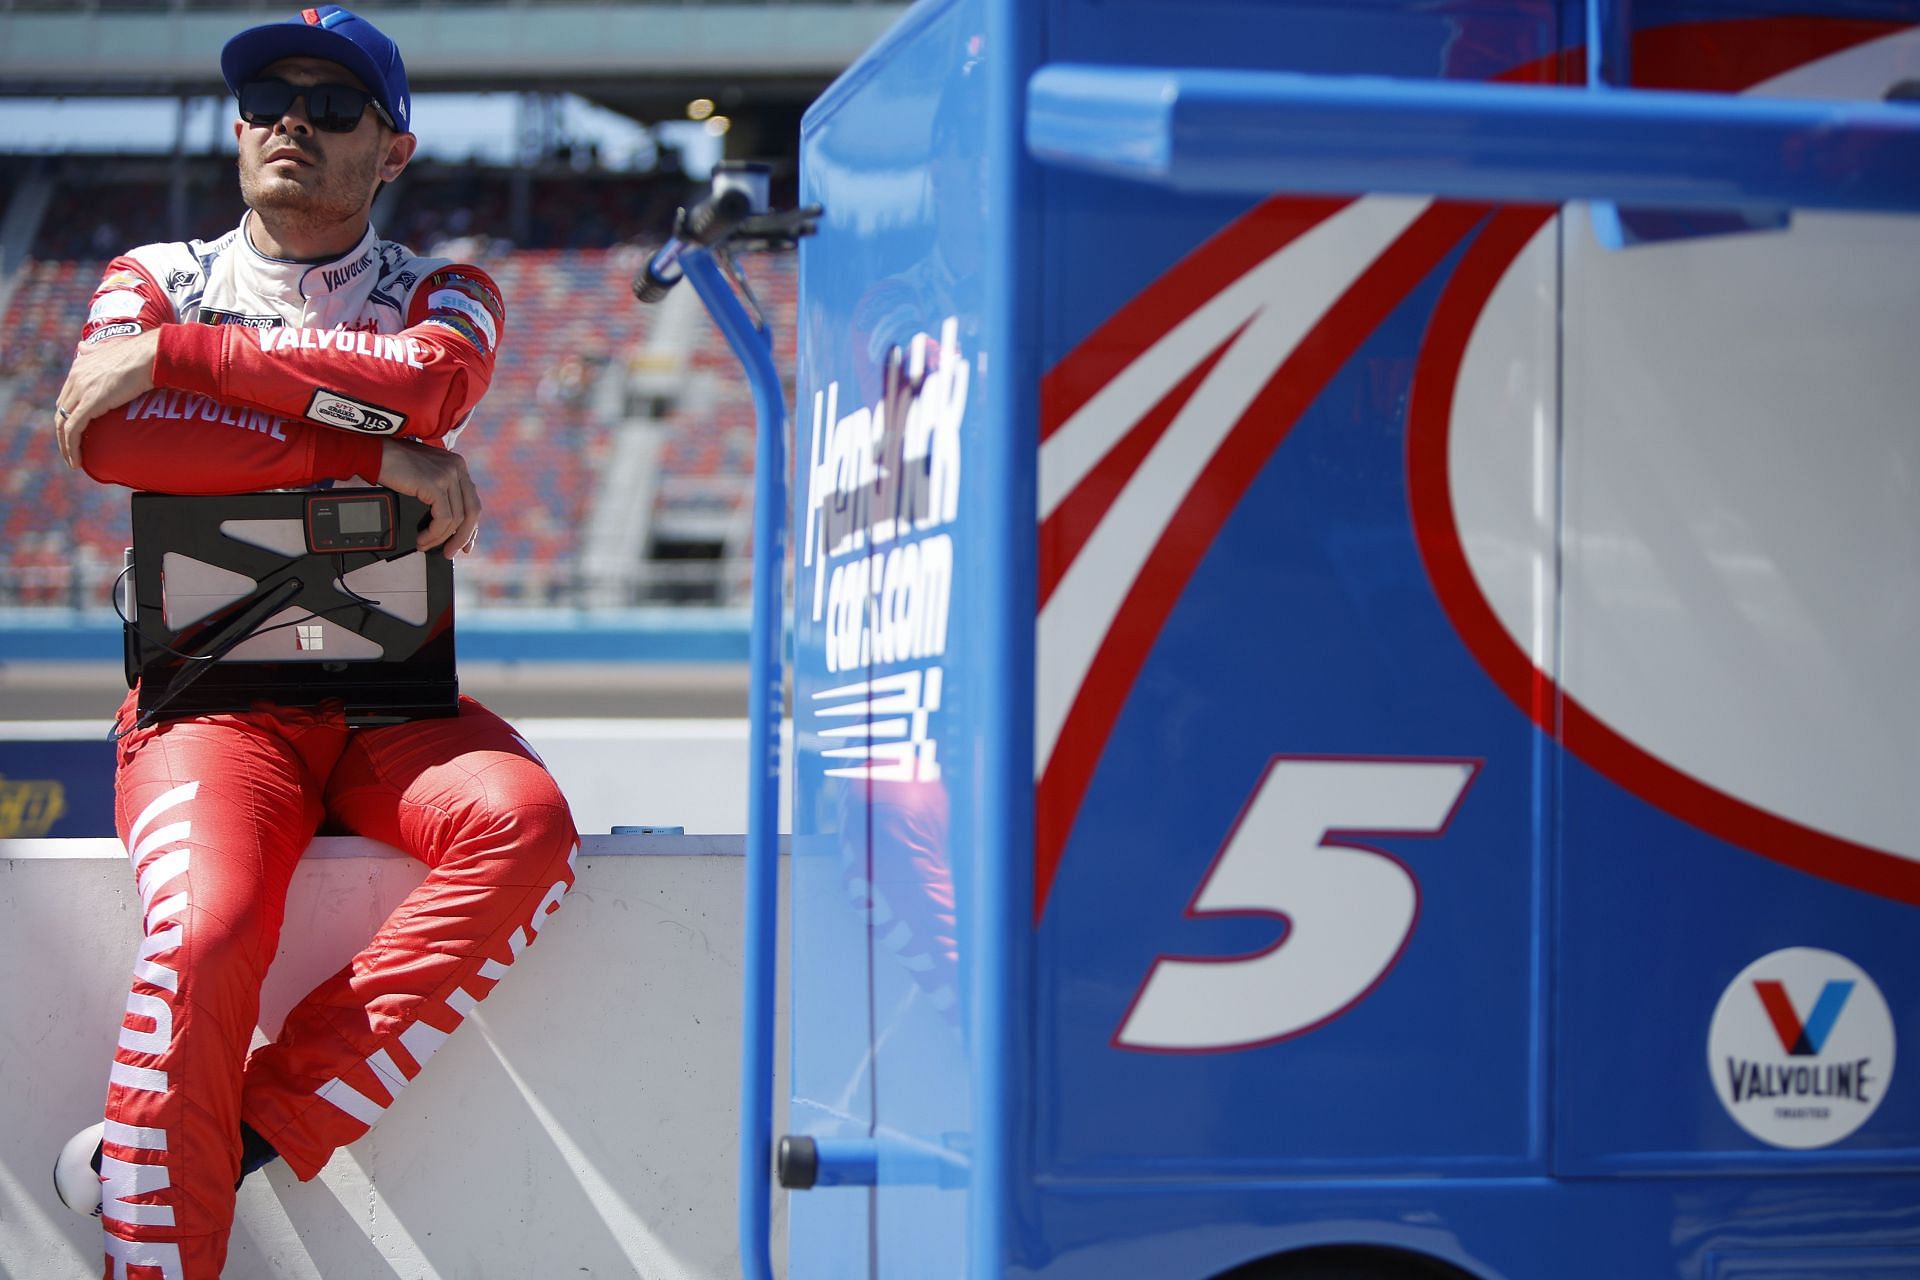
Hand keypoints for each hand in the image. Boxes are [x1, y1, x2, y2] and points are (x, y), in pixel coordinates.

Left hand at [54, 328, 160, 468]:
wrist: (151, 356)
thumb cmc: (143, 354)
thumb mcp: (114, 348)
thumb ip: (96, 350)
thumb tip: (82, 346)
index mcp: (80, 366)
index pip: (67, 396)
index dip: (70, 415)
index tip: (79, 431)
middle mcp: (75, 377)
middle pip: (62, 411)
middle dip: (65, 432)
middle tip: (76, 449)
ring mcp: (80, 390)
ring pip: (64, 423)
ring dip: (66, 445)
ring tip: (75, 461)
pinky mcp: (89, 404)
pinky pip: (73, 430)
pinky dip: (71, 447)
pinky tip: (77, 461)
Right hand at [377, 439, 481, 557]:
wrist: (376, 454)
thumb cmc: (395, 465)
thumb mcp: (426, 475)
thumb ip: (442, 491)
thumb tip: (449, 523)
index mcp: (458, 466)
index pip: (473, 502)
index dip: (471, 527)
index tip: (465, 544)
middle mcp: (457, 468)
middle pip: (471, 512)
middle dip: (462, 537)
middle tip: (450, 552)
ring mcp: (448, 475)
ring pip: (456, 519)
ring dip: (441, 538)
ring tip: (426, 545)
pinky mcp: (435, 484)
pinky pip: (443, 519)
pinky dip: (433, 534)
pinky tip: (423, 538)